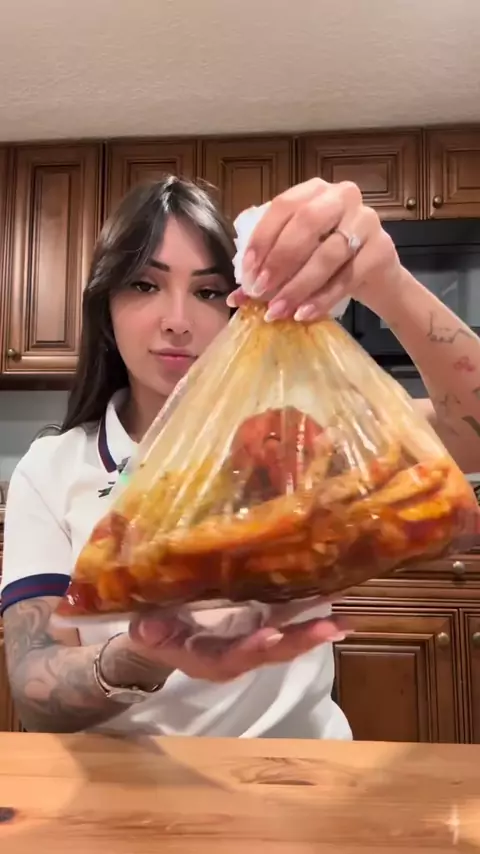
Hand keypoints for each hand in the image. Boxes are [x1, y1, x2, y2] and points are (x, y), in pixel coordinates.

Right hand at [103, 605, 348, 686]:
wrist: (157, 642)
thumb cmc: (151, 634)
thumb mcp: (144, 632)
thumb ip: (148, 632)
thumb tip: (148, 628)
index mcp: (207, 660)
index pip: (232, 658)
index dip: (251, 648)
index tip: (272, 634)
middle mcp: (235, 658)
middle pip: (270, 654)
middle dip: (300, 640)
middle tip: (333, 627)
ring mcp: (249, 645)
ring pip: (283, 644)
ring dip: (313, 633)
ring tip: (344, 622)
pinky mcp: (256, 629)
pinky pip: (284, 627)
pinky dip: (308, 619)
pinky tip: (334, 609)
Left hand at [227, 178, 400, 321]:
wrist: (375, 274)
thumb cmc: (327, 259)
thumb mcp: (296, 257)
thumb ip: (267, 269)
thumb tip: (235, 298)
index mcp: (314, 191)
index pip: (283, 206)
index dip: (262, 239)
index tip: (246, 272)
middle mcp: (342, 196)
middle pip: (307, 223)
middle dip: (279, 260)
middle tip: (260, 291)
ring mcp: (366, 220)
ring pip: (328, 254)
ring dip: (298, 285)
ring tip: (278, 310)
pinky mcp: (382, 249)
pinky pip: (348, 276)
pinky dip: (323, 298)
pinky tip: (304, 313)